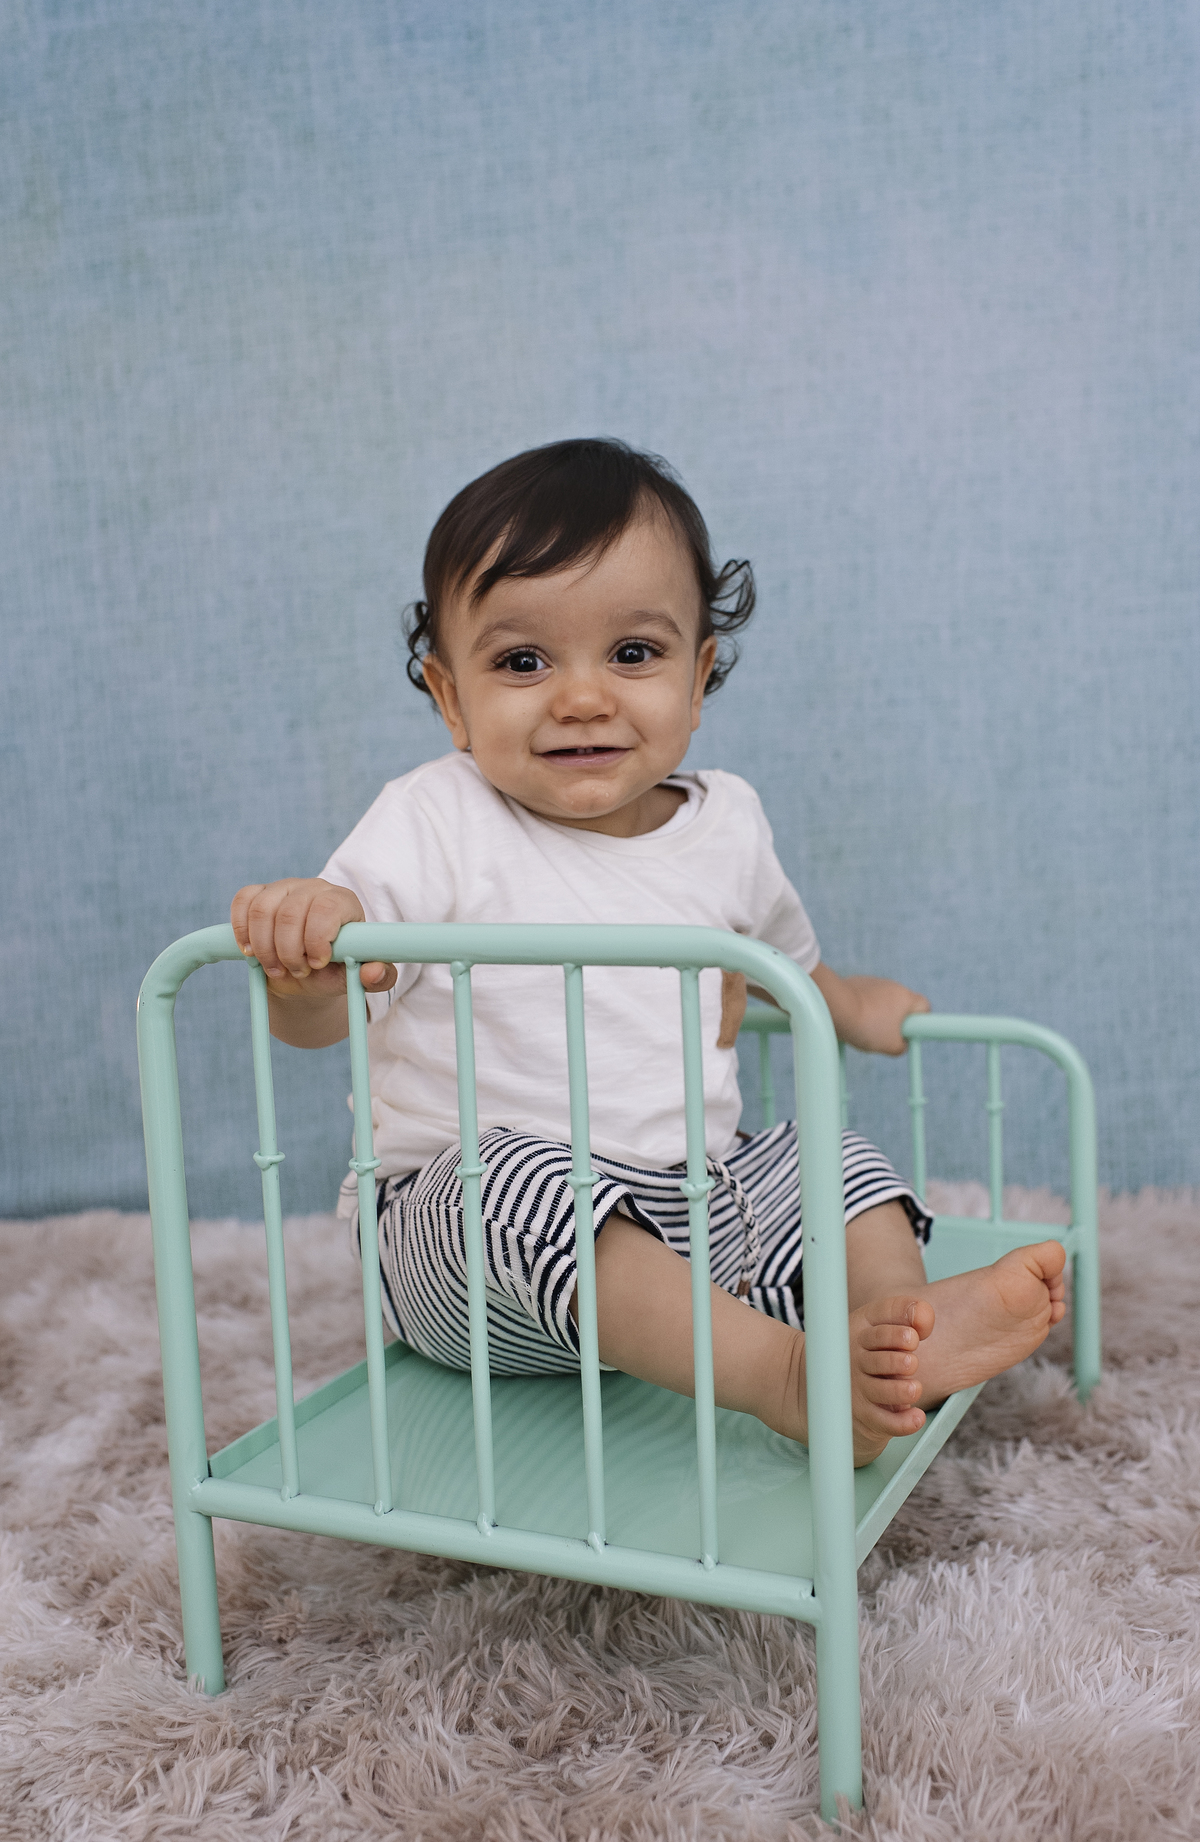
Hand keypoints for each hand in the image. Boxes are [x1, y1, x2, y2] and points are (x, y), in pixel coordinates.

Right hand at [230, 878, 396, 1002]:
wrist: (306, 971)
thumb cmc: (335, 969)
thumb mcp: (357, 977)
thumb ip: (377, 978)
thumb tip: (374, 972)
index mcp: (342, 902)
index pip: (326, 908)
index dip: (317, 938)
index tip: (318, 964)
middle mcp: (313, 888)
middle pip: (290, 913)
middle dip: (289, 952)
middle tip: (296, 972)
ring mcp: (284, 888)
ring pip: (262, 911)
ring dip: (264, 948)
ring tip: (277, 968)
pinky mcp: (259, 894)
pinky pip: (243, 902)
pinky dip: (242, 931)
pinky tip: (251, 952)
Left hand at [810, 964, 929, 1055]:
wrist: (833, 1006)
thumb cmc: (866, 1025)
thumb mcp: (890, 1046)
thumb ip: (902, 1047)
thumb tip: (901, 1044)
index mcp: (906, 997)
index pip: (924, 1007)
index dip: (921, 1022)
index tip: (909, 1033)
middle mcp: (892, 985)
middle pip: (902, 1006)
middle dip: (896, 1022)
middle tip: (886, 1037)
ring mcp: (873, 982)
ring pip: (882, 1003)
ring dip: (877, 1016)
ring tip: (864, 1029)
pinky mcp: (856, 983)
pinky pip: (865, 1000)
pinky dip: (862, 1010)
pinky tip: (852, 1020)